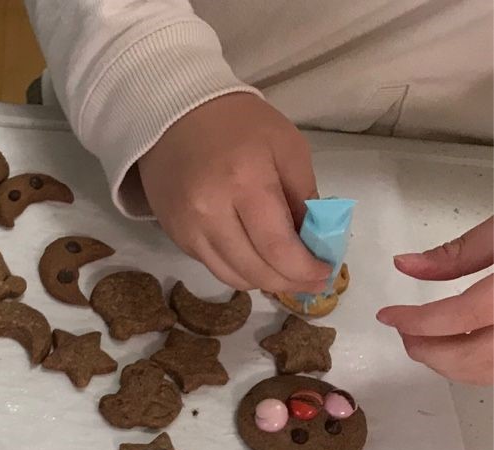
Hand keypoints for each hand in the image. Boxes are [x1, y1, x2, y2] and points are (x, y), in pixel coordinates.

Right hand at [137, 93, 329, 293]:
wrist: (175, 117)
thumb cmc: (240, 124)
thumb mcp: (287, 147)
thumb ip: (304, 196)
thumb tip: (313, 241)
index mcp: (246, 184)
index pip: (278, 248)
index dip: (305, 269)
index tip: (325, 272)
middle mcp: (210, 213)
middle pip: (255, 270)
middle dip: (289, 281)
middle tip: (311, 279)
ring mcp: (188, 229)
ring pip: (232, 277)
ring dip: (264, 281)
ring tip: (285, 271)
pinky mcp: (176, 236)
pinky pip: (213, 266)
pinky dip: (240, 269)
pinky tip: (256, 257)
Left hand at [376, 218, 493, 384]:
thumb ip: (457, 253)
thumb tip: (404, 265)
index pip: (458, 318)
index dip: (415, 322)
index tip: (388, 316)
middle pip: (473, 358)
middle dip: (429, 352)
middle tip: (406, 332)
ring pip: (490, 374)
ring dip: (453, 365)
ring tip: (430, 339)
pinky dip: (481, 367)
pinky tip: (466, 347)